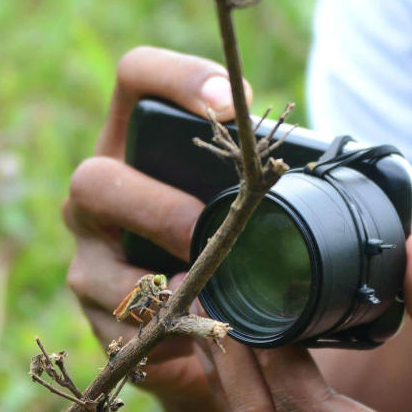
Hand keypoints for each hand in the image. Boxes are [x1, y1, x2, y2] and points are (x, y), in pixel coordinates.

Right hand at [63, 46, 251, 400]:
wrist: (203, 317)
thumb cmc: (229, 235)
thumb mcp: (241, 195)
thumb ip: (259, 178)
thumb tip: (323, 175)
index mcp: (137, 138)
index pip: (137, 76)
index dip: (177, 80)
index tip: (231, 105)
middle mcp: (98, 188)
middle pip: (94, 178)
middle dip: (158, 211)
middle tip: (206, 234)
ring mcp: (88, 249)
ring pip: (98, 264)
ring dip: (160, 286)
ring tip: (208, 299)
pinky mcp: (93, 308)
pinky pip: (116, 323)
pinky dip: (162, 330)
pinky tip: (194, 334)